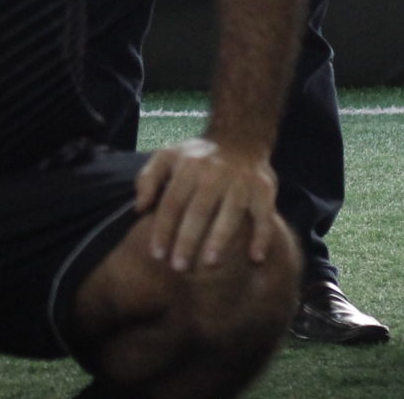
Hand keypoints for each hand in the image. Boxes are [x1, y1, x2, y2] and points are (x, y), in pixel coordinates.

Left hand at [133, 136, 278, 273]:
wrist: (239, 137)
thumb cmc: (196, 156)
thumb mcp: (166, 156)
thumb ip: (147, 178)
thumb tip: (139, 208)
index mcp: (188, 166)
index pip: (172, 202)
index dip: (163, 229)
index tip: (156, 254)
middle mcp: (214, 173)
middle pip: (199, 211)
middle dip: (187, 240)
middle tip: (178, 266)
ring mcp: (241, 181)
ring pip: (230, 214)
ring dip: (220, 240)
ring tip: (210, 264)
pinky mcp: (264, 189)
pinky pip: (264, 215)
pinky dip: (262, 236)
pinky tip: (255, 258)